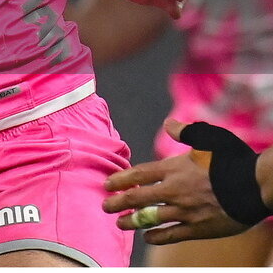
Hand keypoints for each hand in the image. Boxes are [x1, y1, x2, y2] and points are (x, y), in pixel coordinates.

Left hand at [102, 118, 249, 243]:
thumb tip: (169, 124)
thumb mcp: (209, 138)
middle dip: (118, 203)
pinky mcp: (198, 229)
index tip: (107, 184)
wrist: (257, 187)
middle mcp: (175, 191)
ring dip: (132, 221)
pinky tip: (147, 237)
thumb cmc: (234, 160)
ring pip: (150, 219)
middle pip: (137, 198)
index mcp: (174, 168)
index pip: (138, 174)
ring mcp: (185, 211)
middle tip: (105, 206)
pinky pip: (171, 235)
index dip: (120, 180)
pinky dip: (157, 236)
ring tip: (120, 223)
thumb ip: (186, 132)